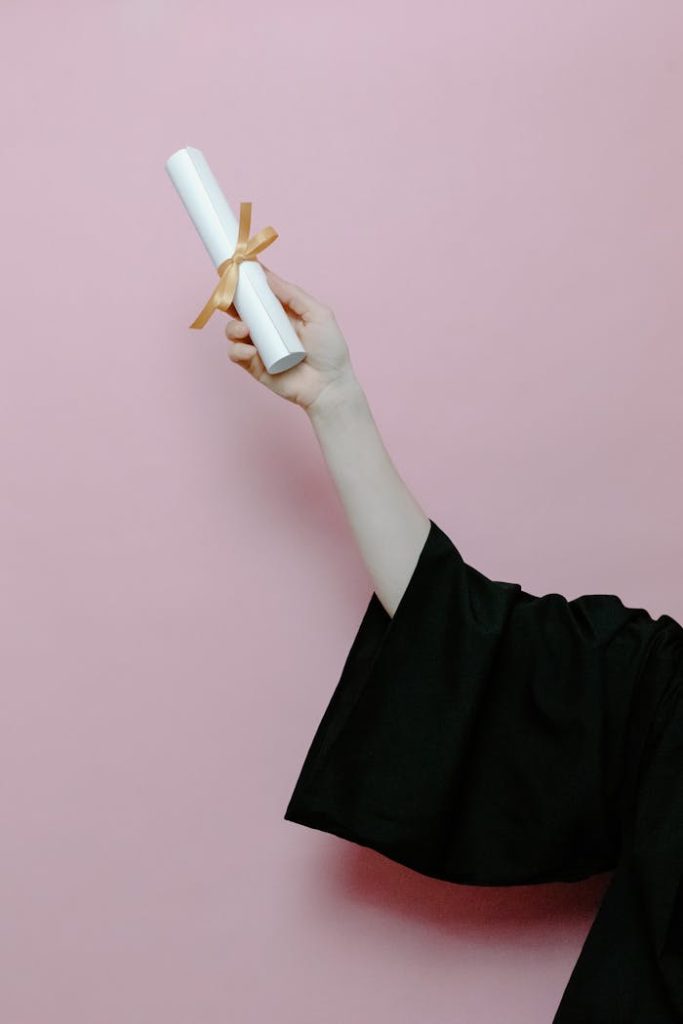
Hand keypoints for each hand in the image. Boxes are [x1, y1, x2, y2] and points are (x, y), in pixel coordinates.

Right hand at [225, 264, 357, 412]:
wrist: (329, 386)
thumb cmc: (329, 350)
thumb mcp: (318, 314)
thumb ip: (293, 294)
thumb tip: (268, 276)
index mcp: (282, 313)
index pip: (260, 294)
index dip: (247, 283)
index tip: (237, 270)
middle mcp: (268, 328)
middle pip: (241, 310)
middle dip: (232, 302)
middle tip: (231, 297)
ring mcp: (260, 347)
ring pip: (233, 331)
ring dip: (233, 327)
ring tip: (245, 330)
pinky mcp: (254, 366)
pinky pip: (236, 354)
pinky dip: (237, 350)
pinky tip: (251, 350)